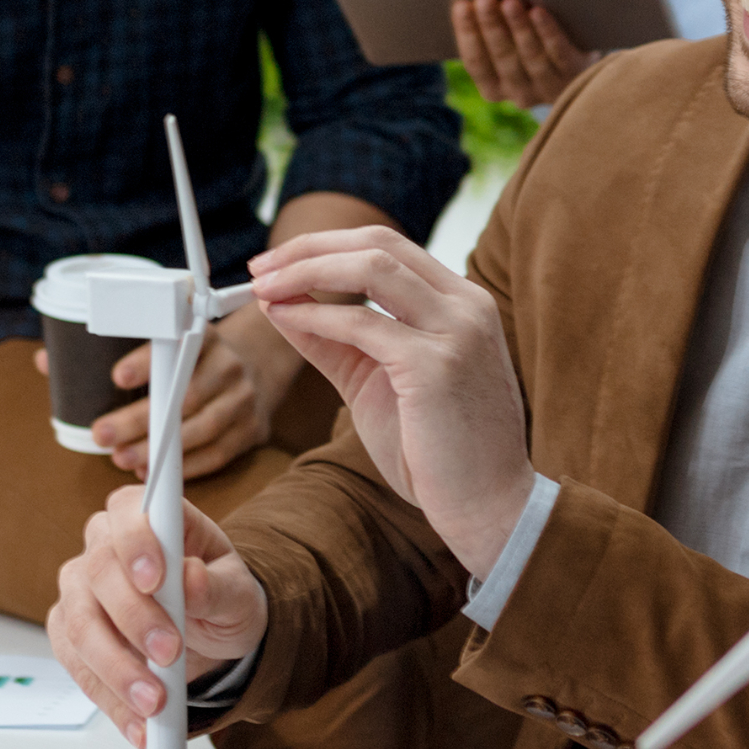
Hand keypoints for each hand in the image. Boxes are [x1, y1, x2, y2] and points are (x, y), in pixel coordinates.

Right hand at [47, 486, 270, 745]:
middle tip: (169, 656)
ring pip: (80, 625)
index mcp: (148, 517)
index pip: (128, 511)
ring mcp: (80, 589)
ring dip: (117, 669)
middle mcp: (104, 545)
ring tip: (154, 702)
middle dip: (134, 620)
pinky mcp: (70, 632)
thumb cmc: (218, 597)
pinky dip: (108, 698)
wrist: (208, 635)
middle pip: (99, 573)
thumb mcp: (238, 592)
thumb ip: (216, 586)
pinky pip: (76, 666)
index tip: (156, 578)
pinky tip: (136, 722)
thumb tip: (192, 579)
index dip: (136, 542)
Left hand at [78, 307, 295, 479]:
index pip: (177, 344)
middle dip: (140, 420)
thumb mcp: (163, 338)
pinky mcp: (252, 429)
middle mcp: (228, 364)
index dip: (147, 362)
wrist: (257, 365)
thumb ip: (106, 350)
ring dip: (159, 450)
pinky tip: (154, 472)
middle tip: (102, 435)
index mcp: (202, 336)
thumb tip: (45, 362)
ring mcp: (243, 399)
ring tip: (122, 459)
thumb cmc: (191, 357)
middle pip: (185, 396)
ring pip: (202, 428)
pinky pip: (219, 453)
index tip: (117, 378)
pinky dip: (186, 467)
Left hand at [241, 226, 536, 575]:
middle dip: (310, 248)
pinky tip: (286, 318)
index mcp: (461, 302)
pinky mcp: (437, 365)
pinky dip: (317, 315)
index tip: (278, 263)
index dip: (326, 246)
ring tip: (264, 287)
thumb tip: (281, 304)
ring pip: (372, 267)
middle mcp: (466, 305)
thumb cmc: (439, 451)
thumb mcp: (377, 381)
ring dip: (307, 270)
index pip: (388, 246)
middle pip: (379, 243)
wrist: (489, 505)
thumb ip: (334, 340)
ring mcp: (456, 331)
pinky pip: (363, 324)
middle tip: (259, 268)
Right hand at [451, 0, 593, 107]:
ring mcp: (548, 88)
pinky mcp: (574, 78)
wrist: (581, 64)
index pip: (475, 62)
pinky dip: (547, 32)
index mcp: (493, 88)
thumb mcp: (509, 43)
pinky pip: (559, 54)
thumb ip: (491, 28)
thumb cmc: (533, 44)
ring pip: (530, 57)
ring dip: (518, 28)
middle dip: (491, 26)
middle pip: (503, 58)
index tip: (461, 5)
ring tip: (510, 1)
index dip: (467, 33)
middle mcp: (519, 94)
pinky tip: (538, 12)